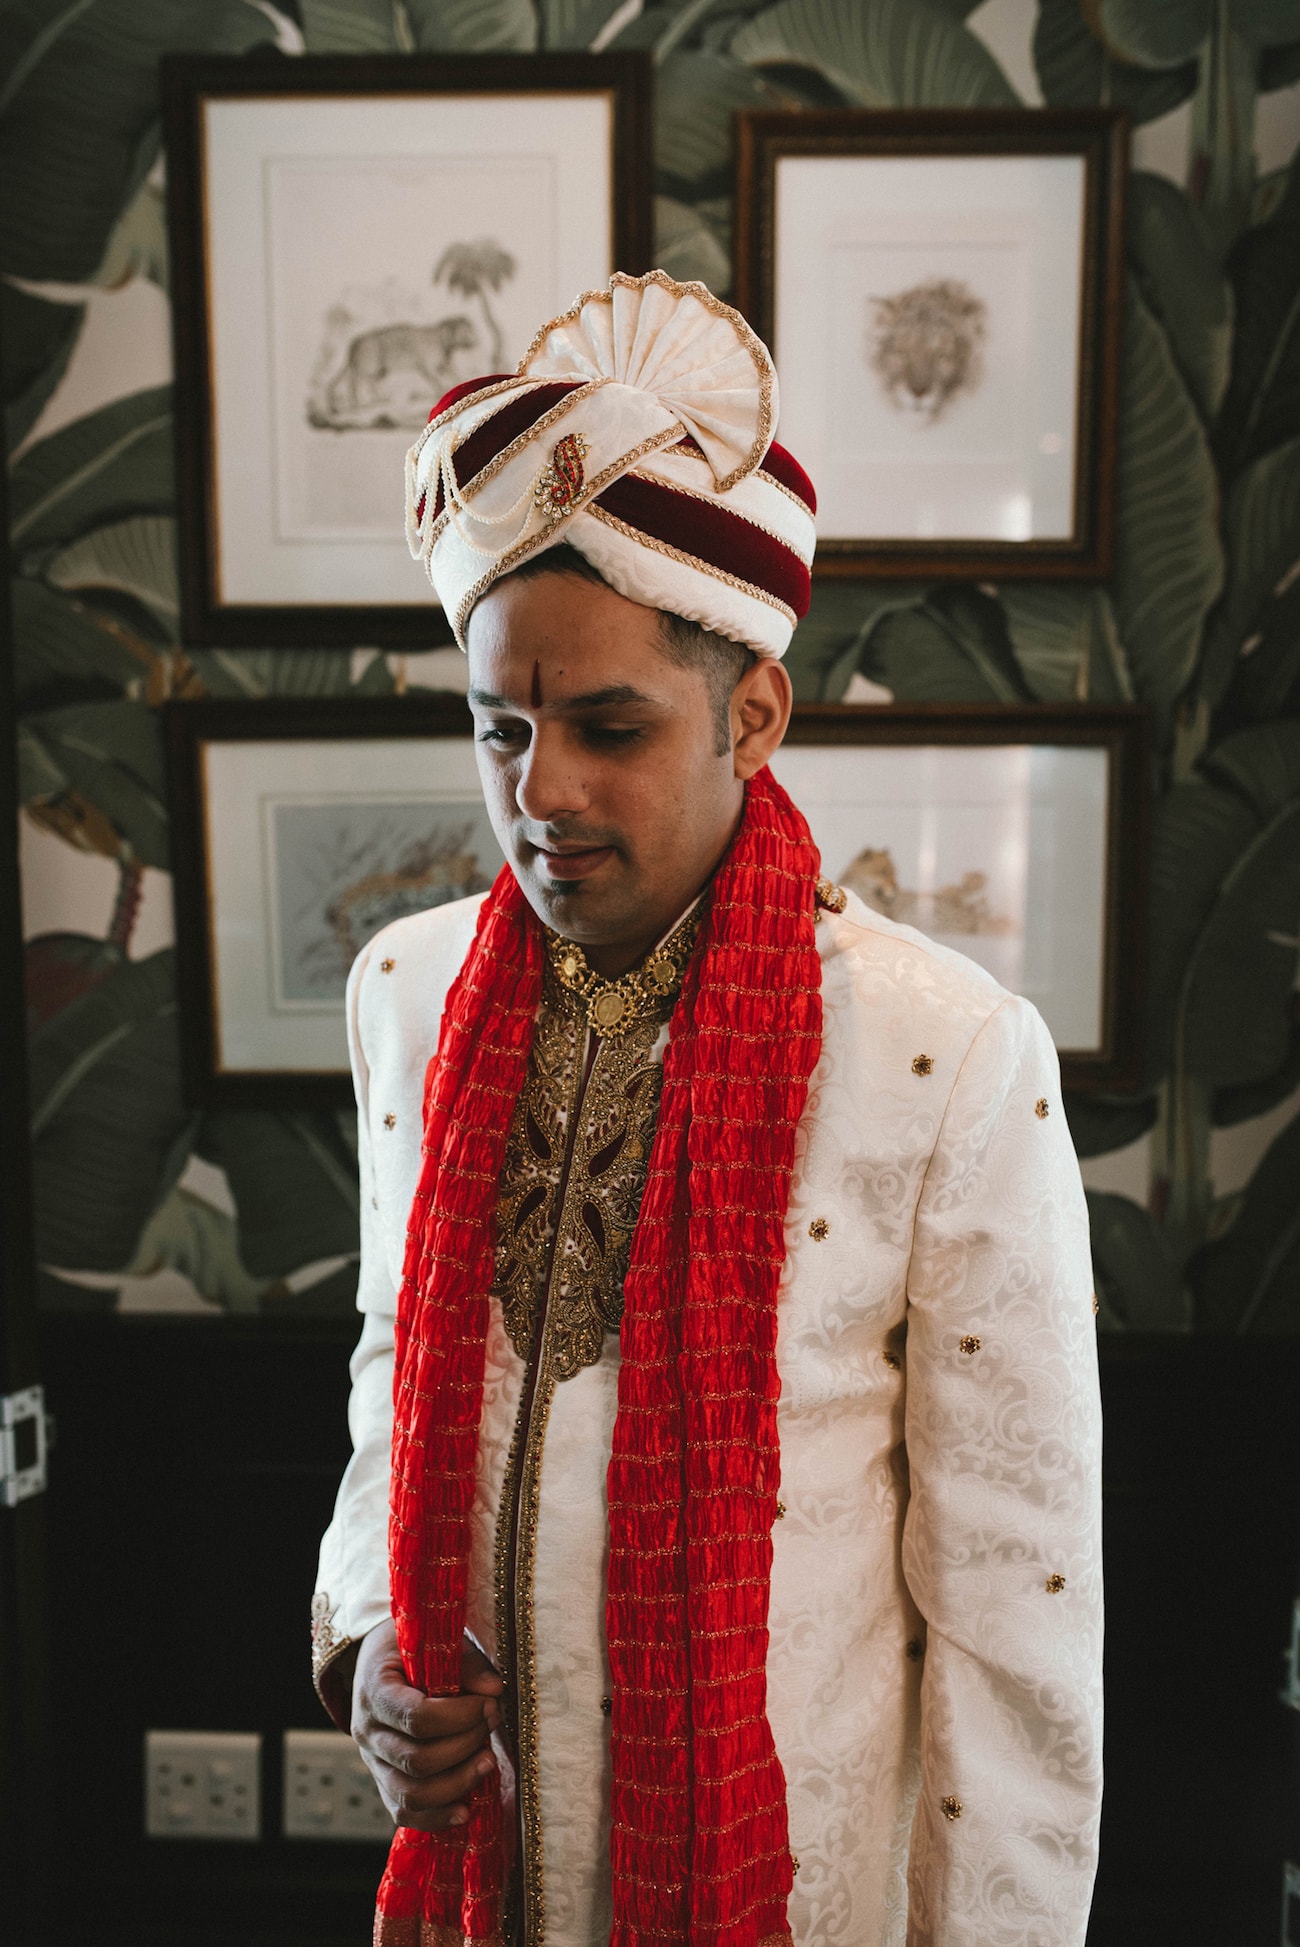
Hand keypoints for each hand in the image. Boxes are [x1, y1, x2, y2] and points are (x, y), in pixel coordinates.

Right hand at [351, 1617, 504, 1830]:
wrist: (379, 1662)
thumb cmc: (411, 1650)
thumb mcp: (434, 1643)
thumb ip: (465, 1665)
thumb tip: (494, 1691)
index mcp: (374, 1692)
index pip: (417, 1718)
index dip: (459, 1717)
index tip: (489, 1704)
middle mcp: (367, 1733)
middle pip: (418, 1760)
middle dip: (465, 1745)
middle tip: (493, 1722)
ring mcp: (372, 1763)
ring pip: (412, 1794)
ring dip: (458, 1783)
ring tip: (488, 1762)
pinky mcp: (383, 1783)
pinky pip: (403, 1814)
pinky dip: (436, 1817)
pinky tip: (466, 1810)